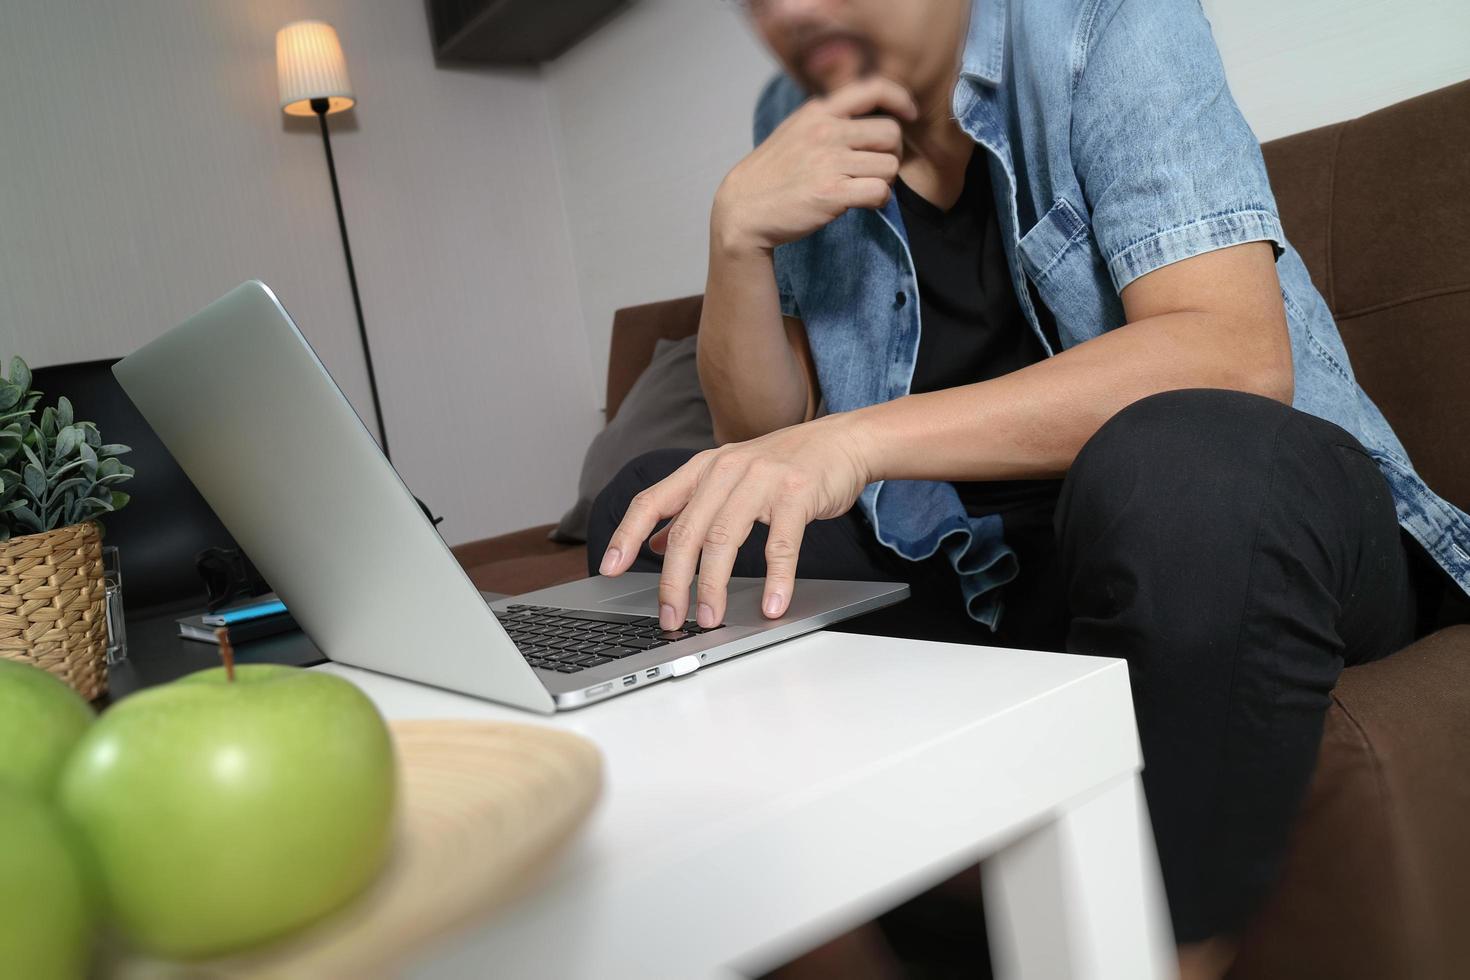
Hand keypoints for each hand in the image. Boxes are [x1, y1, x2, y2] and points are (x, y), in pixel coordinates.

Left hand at [597, 414, 874, 630]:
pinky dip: (776, 579)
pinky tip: (772, 604)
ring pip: (724, 539)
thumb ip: (690, 509)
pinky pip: (781, 545)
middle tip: (669, 618)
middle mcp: (726, 471)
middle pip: (687, 532)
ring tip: (709, 618)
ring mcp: (761, 481)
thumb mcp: (729, 479)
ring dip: (714, 586)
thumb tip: (652, 543)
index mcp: (703, 469)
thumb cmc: (784, 465)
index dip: (626, 535)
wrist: (841, 441)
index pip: (651, 501)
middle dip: (673, 582)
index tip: (609, 568)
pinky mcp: (797, 494)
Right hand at [713, 76, 917, 254]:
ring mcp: (828, 161)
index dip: (900, 99)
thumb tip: (866, 112)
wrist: (742, 210)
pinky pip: (880, 191)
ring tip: (863, 189)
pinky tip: (863, 205)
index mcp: (818, 111)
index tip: (908, 114)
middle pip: (891, 133)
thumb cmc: (772, 175)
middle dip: (891, 154)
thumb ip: (827, 118)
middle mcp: (825, 131)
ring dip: (884, 181)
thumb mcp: (795, 130)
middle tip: (876, 169)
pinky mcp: (831, 193)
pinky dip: (879, 201)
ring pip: (890, 166)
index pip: (873, 88)